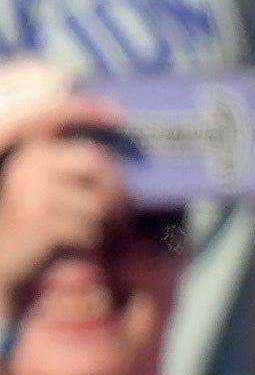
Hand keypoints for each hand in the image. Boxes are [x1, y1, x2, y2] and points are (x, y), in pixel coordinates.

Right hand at [0, 100, 123, 309]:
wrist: (3, 265)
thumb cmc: (39, 224)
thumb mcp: (50, 191)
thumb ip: (73, 169)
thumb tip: (119, 148)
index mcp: (30, 152)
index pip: (54, 117)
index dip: (83, 109)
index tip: (117, 114)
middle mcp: (27, 165)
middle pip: (95, 162)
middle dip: (117, 190)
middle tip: (123, 214)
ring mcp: (29, 192)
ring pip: (96, 201)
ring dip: (108, 224)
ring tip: (105, 234)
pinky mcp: (35, 220)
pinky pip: (86, 227)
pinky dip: (95, 241)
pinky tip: (89, 247)